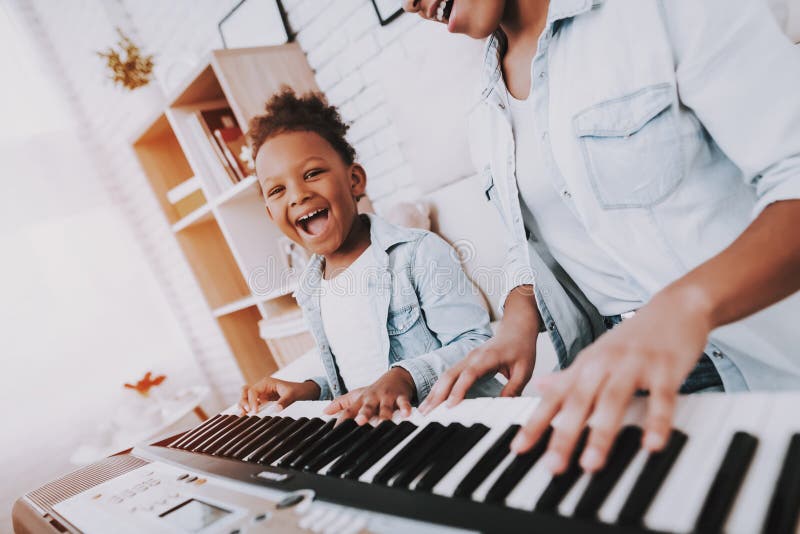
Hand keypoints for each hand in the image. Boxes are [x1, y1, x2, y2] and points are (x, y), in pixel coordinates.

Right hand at [239, 377, 319, 413]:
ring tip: (242, 414)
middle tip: (246, 411)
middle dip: (243, 401)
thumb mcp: (292, 395)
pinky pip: (252, 404)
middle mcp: (262, 388)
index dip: (252, 401)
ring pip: (246, 398)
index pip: (253, 391)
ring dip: (243, 405)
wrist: (302, 392)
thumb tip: (276, 409)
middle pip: (245, 392)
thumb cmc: (297, 390)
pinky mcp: (263, 401)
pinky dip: (247, 409)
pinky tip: (245, 416)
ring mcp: (261, 394)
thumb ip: (284, 401)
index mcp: (266, 383)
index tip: (254, 411)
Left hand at [323, 367, 414, 424]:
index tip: (335, 432)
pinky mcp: (401, 397)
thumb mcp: (357, 395)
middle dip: (364, 414)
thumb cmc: (375, 390)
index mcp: (361, 400)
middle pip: (367, 407)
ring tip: (383, 423)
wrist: (396, 376)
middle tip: (360, 421)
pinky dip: (406, 408)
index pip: (349, 411)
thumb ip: (341, 403)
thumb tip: (324, 411)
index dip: (341, 420)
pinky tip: (407, 414)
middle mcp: (373, 398)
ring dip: (385, 415)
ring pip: (386, 407)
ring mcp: (387, 397)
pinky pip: (404, 403)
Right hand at [419, 326, 536, 414]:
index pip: (469, 375)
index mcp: (487, 358)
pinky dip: (439, 387)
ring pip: (446, 375)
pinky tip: (433, 399)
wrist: (517, 327)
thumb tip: (503, 406)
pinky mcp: (466, 362)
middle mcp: (473, 357)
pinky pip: (449, 375)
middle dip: (437, 394)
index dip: (458, 390)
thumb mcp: (524, 370)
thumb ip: (514, 388)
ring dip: (434, 392)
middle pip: (450, 375)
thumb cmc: (521, 348)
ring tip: (423, 409)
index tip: (449, 406)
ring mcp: (467, 358)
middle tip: (426, 413)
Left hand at [511, 286, 712, 473]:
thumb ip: (570, 375)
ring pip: (613, 400)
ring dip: (601, 433)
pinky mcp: (665, 368)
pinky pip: (661, 398)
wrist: (675, 307)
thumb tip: (540, 386)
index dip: (536, 423)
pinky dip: (656, 422)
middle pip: (579, 401)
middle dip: (564, 435)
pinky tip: (651, 445)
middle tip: (553, 467)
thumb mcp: (597, 355)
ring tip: (591, 464)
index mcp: (586, 365)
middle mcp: (604, 364)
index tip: (519, 448)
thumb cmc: (634, 338)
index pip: (555, 398)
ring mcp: (634, 365)